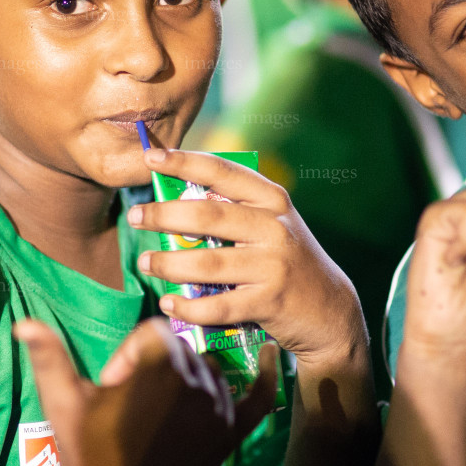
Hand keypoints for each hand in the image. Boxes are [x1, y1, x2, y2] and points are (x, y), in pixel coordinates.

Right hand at [14, 317, 278, 465]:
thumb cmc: (81, 448)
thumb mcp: (62, 398)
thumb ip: (48, 355)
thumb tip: (22, 324)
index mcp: (159, 365)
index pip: (155, 334)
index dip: (129, 355)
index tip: (111, 384)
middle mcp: (196, 383)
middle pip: (182, 352)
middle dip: (155, 371)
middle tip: (130, 406)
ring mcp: (217, 411)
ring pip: (210, 372)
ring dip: (188, 382)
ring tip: (158, 414)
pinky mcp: (228, 437)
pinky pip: (258, 400)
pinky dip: (268, 378)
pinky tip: (273, 356)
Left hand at [129, 148, 364, 368]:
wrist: (330, 310)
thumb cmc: (286, 262)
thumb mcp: (270, 226)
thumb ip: (233, 211)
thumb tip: (171, 200)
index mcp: (272, 200)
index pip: (222, 172)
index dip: (183, 161)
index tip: (150, 155)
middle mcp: (274, 228)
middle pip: (208, 215)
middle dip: (164, 214)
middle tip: (135, 216)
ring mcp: (273, 266)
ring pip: (208, 263)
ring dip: (169, 263)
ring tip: (145, 261)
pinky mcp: (270, 302)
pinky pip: (218, 306)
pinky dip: (188, 306)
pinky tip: (169, 302)